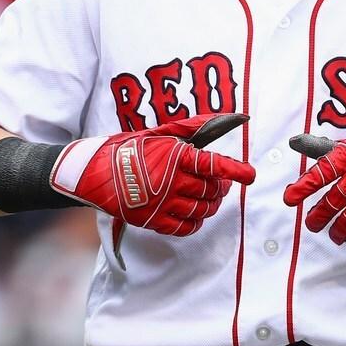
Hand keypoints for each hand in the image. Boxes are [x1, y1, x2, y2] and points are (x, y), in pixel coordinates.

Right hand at [52, 113, 253, 236]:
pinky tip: (195, 214)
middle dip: (222, 187)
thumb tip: (228, 118)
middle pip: (211, 189)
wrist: (95, 173)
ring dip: (212, 205)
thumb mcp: (160, 132)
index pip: (212, 164)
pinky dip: (196, 222)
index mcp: (174, 155)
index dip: (235, 170)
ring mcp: (161, 202)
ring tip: (210, 197)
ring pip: (202, 210)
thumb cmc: (129, 149)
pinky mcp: (152, 220)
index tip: (249, 175)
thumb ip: (194, 127)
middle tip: (222, 182)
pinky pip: (185, 228)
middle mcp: (170, 180)